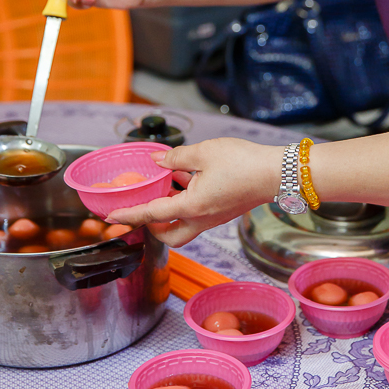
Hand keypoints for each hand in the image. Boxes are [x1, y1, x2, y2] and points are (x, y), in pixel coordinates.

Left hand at [104, 138, 282, 246]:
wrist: (276, 172)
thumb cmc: (244, 163)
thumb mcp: (204, 152)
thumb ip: (176, 156)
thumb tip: (157, 159)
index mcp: (192, 207)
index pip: (151, 214)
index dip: (129, 215)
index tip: (111, 218)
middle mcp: (202, 218)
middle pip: (170, 236)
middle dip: (152, 227)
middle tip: (141, 209)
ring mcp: (215, 217)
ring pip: (184, 226)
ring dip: (170, 211)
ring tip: (164, 184)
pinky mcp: (224, 210)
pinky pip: (198, 213)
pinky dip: (186, 201)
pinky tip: (186, 177)